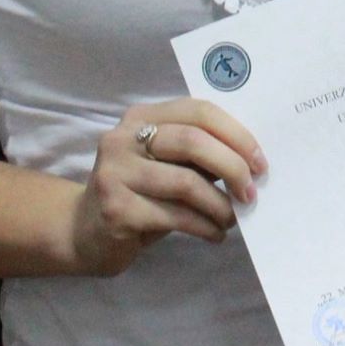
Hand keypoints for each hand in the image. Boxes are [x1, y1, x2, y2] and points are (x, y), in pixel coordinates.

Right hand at [68, 98, 266, 275]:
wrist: (83, 232)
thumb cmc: (138, 194)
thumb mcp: (165, 164)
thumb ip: (197, 154)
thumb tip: (251, 160)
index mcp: (141, 117)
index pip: (198, 111)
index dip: (236, 134)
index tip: (260, 161)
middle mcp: (122, 138)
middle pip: (192, 141)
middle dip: (232, 167)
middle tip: (251, 192)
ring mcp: (115, 173)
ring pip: (186, 183)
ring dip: (220, 205)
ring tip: (233, 219)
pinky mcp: (116, 209)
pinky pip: (175, 216)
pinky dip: (205, 226)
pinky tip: (215, 234)